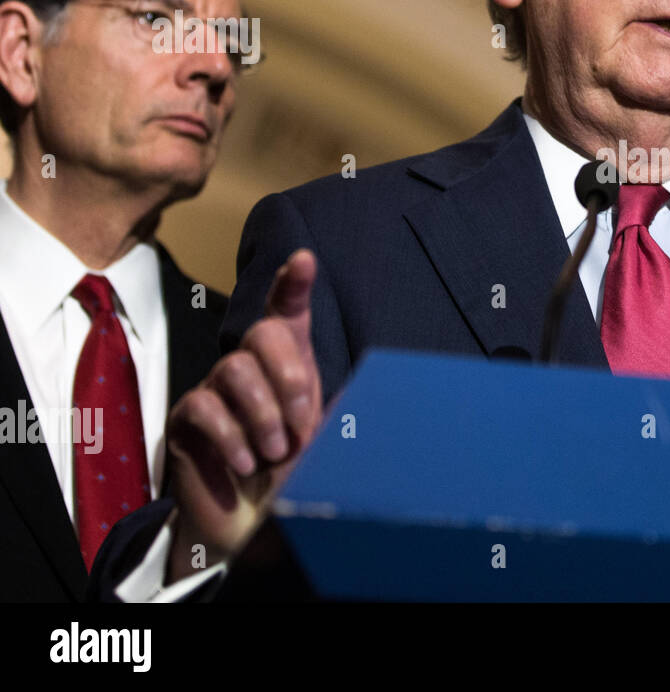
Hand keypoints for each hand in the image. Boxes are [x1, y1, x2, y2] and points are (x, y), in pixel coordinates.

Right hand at [164, 249, 321, 583]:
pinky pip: (204, 406)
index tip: (305, 260)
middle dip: (289, 378)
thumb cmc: (296, 475)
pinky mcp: (187, 418)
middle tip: (300, 430)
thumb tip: (364, 390)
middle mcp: (250, 365)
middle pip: (263, 332)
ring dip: (263, 417)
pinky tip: (246, 465)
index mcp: (290, 363)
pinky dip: (231, 438)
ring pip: (235, 369)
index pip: (287, 311)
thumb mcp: (328, 442)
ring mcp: (215, 388)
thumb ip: (342, 411)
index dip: (293, 284)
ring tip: (274, 455)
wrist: (252, 526)